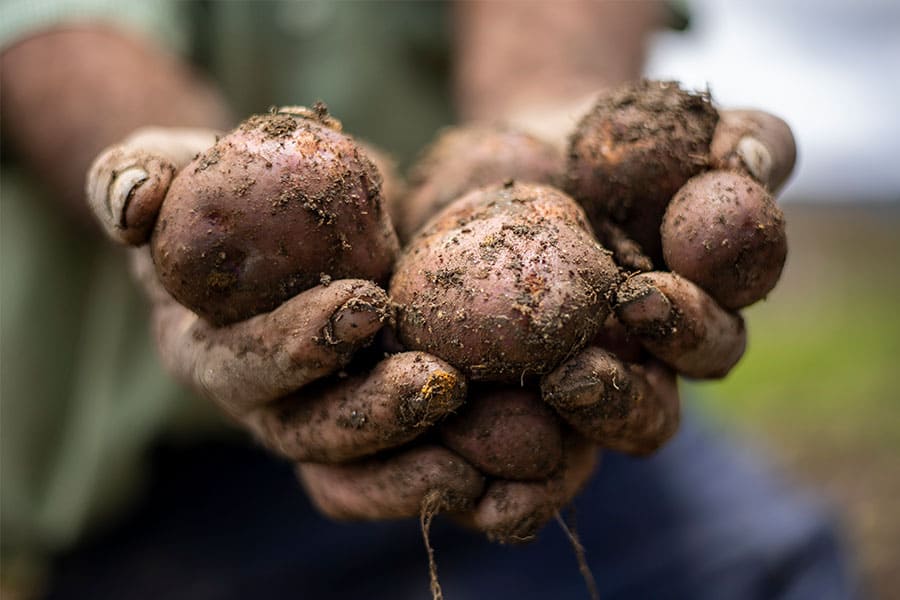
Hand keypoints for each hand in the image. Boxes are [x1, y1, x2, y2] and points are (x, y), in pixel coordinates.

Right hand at [86, 128, 488, 519]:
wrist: (286, 206)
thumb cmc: (222, 184)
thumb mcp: (174, 163)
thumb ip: (138, 173)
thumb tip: (130, 204)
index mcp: (204, 347)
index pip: (240, 364)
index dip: (294, 345)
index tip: (364, 302)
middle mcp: (257, 400)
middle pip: (304, 431)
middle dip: (368, 414)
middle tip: (436, 382)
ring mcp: (313, 416)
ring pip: (352, 466)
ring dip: (411, 459)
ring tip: (474, 441)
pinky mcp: (365, 420)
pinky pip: (392, 471)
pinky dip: (432, 474)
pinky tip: (483, 464)